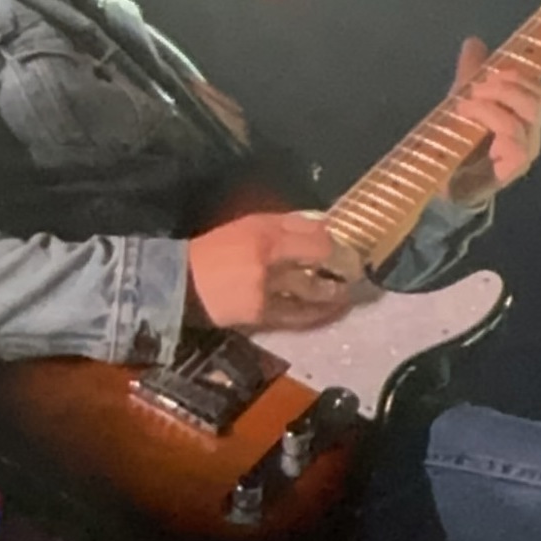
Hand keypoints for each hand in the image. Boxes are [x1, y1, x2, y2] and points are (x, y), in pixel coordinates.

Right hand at [187, 209, 363, 332]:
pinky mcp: (260, 314)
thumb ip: (283, 225)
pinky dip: (316, 314)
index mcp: (263, 232)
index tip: (346, 248)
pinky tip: (329, 312)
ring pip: (311, 290)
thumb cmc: (215, 251)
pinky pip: (297, 315)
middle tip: (357, 271)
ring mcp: (265, 289)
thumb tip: (321, 226)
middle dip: (341, 266)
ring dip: (333, 292)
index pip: (312, 234)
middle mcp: (267, 258)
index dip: (333, 243)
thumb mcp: (246, 226)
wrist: (183, 284)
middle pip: (316, 258)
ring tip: (347, 294)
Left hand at [444, 37, 540, 200]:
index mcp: (523, 115)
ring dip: (491, 109)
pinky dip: (498, 134)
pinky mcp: (512, 171)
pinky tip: (475, 129)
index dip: (518, 76)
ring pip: (522, 122)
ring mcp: (523, 154)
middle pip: (535, 101)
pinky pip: (518, 150)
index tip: (491, 72)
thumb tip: (473, 42)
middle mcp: (530, 133)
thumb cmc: (461, 141)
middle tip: (474, 90)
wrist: (447, 183)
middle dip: (504, 88)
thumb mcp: (463, 101)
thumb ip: (471, 74)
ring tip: (465, 107)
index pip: (538, 89)